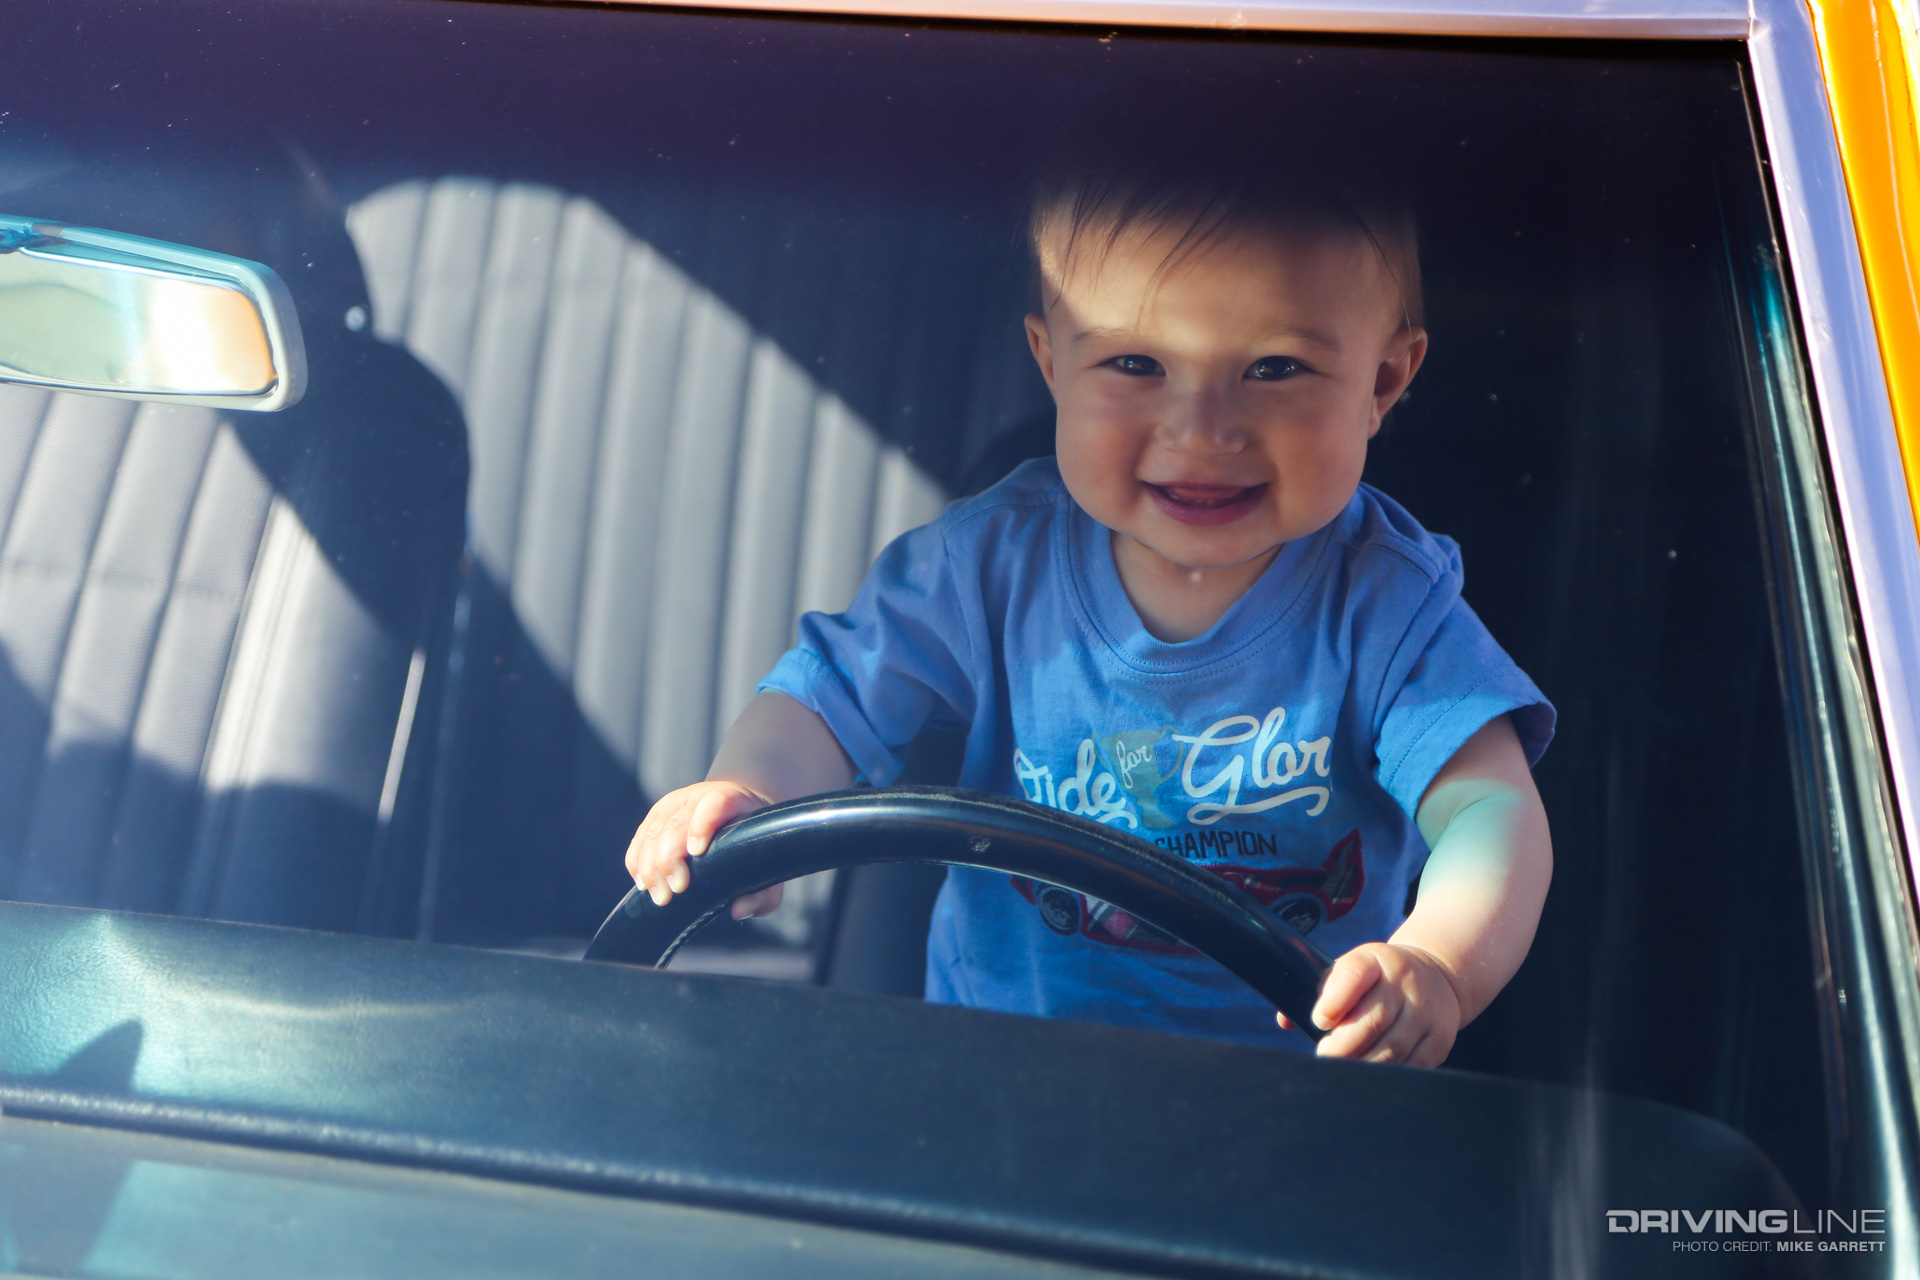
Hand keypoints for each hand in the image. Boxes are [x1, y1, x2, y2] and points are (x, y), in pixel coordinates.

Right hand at [624, 780, 783, 919]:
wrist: (740, 808)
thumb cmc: (755, 845)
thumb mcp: (768, 868)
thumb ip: (762, 894)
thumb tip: (737, 909)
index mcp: (733, 801)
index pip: (716, 804)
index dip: (702, 825)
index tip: (696, 852)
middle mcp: (701, 796)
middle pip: (676, 823)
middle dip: (669, 859)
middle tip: (674, 891)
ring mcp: (676, 803)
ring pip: (654, 831)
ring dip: (650, 866)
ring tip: (658, 894)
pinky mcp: (658, 813)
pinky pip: (641, 837)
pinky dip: (637, 860)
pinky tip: (642, 881)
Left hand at [1277, 942, 1461, 1066]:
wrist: (1437, 975)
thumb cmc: (1377, 979)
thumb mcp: (1352, 971)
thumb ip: (1320, 992)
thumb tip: (1285, 1021)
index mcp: (1375, 961)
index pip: (1354, 975)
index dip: (1334, 1001)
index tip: (1319, 1021)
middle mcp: (1404, 984)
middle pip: (1371, 1022)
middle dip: (1341, 1047)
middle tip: (1324, 1057)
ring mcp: (1426, 1012)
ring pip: (1390, 1050)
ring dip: (1362, 1066)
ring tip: (1342, 1070)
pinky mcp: (1439, 1039)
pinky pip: (1411, 1066)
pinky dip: (1387, 1076)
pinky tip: (1370, 1079)